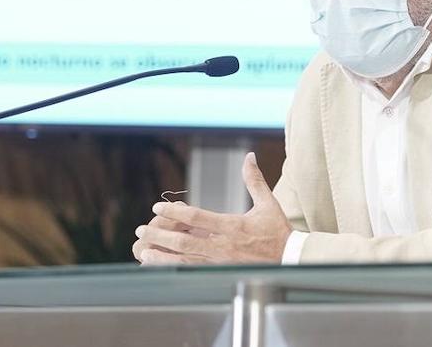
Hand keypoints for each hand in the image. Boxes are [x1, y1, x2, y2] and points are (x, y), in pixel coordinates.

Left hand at [131, 152, 290, 264]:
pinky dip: (176, 270)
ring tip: (144, 251)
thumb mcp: (268, 203)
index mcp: (231, 226)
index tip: (158, 206)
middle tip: (140, 230)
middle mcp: (223, 246)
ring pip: (186, 260)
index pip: (196, 217)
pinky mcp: (222, 274)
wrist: (291, 261)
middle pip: (184, 241)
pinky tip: (163, 268)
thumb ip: (254, 180)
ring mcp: (222, 263)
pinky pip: (194, 273)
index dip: (174, 211)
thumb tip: (249, 157)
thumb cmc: (278, 232)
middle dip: (159, 235)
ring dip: (163, 256)